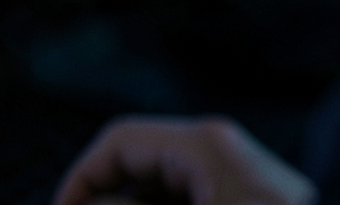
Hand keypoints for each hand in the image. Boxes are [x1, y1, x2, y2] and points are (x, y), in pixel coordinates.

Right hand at [53, 115, 316, 204]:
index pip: (120, 141)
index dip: (79, 179)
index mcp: (207, 145)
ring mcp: (250, 182)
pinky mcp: (260, 202)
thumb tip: (88, 204)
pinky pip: (199, 198)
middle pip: (143, 164)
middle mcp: (229, 152)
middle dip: (108, 198)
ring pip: (170, 189)